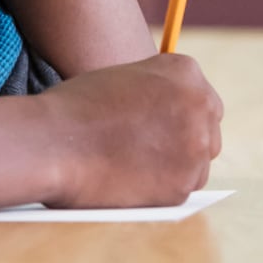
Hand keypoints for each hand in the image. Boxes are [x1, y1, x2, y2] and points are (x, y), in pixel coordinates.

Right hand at [39, 54, 222, 208]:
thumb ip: (157, 91)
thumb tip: (173, 115)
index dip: (180, 113)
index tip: (162, 123)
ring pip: (197, 164)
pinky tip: (130, 181)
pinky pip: (181, 190)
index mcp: (186, 72)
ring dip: (174, 167)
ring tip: (132, 165)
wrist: (54, 141)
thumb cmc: (78, 107)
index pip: (202, 98)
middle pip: (208, 130)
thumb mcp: (125, 77)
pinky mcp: (183, 186)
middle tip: (150, 148)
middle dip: (184, 140)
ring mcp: (195, 148)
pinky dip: (161, 190)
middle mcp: (200, 106)